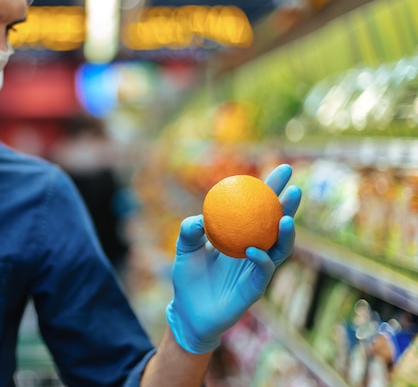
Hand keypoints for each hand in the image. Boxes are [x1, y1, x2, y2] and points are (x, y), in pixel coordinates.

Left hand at [166, 164, 301, 353]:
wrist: (188, 311)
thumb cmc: (188, 278)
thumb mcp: (184, 248)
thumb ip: (190, 230)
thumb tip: (201, 217)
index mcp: (239, 234)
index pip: (258, 208)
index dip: (272, 189)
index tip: (284, 169)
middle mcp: (254, 248)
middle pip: (277, 224)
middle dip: (289, 206)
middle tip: (296, 189)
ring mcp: (257, 269)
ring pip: (280, 248)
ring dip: (286, 233)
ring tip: (286, 217)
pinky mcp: (255, 288)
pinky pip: (263, 271)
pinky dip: (261, 258)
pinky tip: (254, 249)